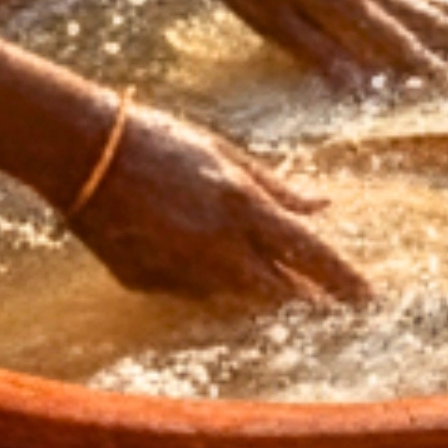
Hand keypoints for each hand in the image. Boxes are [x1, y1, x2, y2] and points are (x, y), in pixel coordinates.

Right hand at [60, 104, 366, 304]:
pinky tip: (177, 246)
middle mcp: (216, 245)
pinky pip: (188, 290)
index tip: (369, 300)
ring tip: (238, 265)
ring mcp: (180, 269)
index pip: (310, 254)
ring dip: (250, 288)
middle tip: (326, 309)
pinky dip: (197, 277)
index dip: (343, 281)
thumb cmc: (157, 139)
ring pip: (235, 296)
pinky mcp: (145, 282)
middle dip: (305, 302)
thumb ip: (276, 186)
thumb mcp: (225, 153)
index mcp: (242, 205)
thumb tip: (323, 206)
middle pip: (280, 292)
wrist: (78, 150)